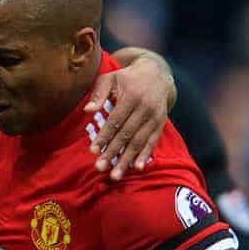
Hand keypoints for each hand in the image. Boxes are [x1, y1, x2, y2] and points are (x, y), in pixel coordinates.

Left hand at [85, 56, 171, 179]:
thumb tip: (87, 110)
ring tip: (115, 175)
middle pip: (127, 134)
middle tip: (100, 167)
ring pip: (139, 141)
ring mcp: (154, 117)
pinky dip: (145, 155)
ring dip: (127, 159)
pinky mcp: (160, 123)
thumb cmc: (127, 78)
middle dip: (113, 152)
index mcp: (131, 96)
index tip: (93, 151)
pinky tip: (137, 168)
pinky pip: (152, 142)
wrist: (157, 74)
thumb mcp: (111, 77)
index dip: (104, 136)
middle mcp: (145, 108)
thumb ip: (99, 92)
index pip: (115, 120)